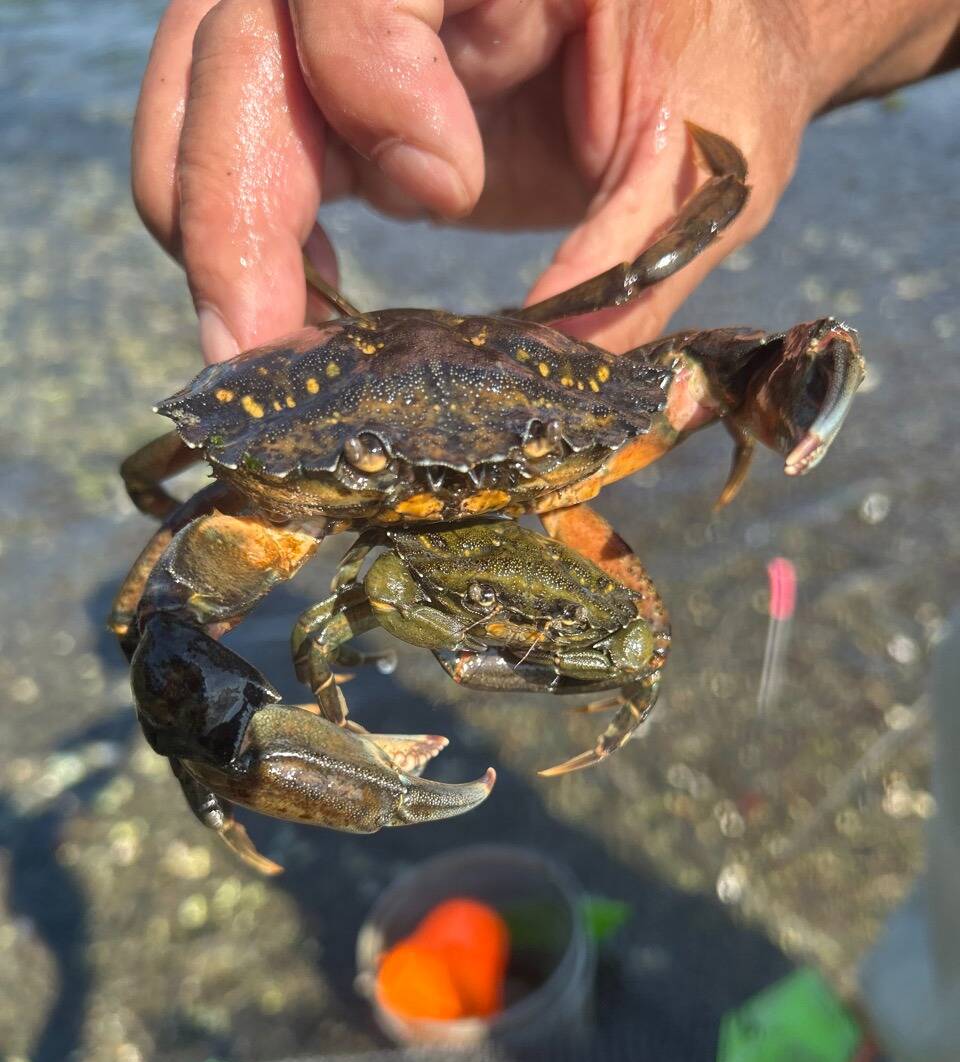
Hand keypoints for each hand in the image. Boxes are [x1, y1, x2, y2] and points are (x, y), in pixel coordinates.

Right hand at [132, 0, 959, 361]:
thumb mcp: (705, 165)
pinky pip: (224, 147)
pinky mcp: (319, 86)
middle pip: (232, 41)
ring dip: (217, 230)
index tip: (446, 192)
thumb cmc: (718, 74)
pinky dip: (239, 238)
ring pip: (196, 95)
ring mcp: (334, 19)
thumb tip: (539, 402)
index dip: (369, 75)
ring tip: (275, 346)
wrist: (701, 43)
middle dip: (233, 207)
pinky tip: (309, 308)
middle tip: (259, 353)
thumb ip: (629, 272)